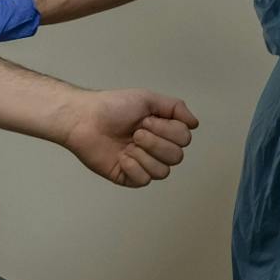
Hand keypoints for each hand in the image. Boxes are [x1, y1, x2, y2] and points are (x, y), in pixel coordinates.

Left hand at [59, 89, 197, 188]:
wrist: (84, 120)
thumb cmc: (112, 107)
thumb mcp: (147, 98)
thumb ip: (175, 107)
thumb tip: (195, 123)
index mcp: (162, 130)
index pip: (184, 138)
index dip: (167, 130)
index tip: (146, 119)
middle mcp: (155, 148)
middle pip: (177, 157)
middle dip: (155, 143)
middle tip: (135, 132)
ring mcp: (142, 164)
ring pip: (163, 172)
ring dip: (144, 155)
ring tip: (127, 145)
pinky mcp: (128, 177)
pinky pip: (144, 180)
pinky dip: (133, 167)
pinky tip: (121, 157)